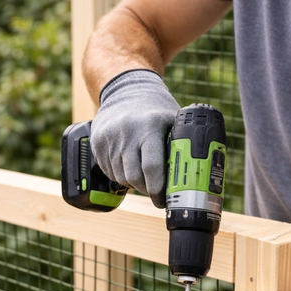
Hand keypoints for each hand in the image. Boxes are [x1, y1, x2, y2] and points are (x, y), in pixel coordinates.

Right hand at [90, 69, 179, 207]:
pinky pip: (109, 172)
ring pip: (121, 178)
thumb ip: (181, 145)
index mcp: (149, 126)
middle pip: (134, 178)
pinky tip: (129, 165)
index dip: (157, 189)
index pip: (151, 167)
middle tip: (155, 192)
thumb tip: (193, 177)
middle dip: (146, 189)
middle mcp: (127, 132)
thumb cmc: (155, 110)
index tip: (163, 200)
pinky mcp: (97, 143)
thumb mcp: (173, 120)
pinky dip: (120, 175)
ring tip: (143, 175)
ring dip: (133, 183)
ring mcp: (109, 138)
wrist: (124, 90)